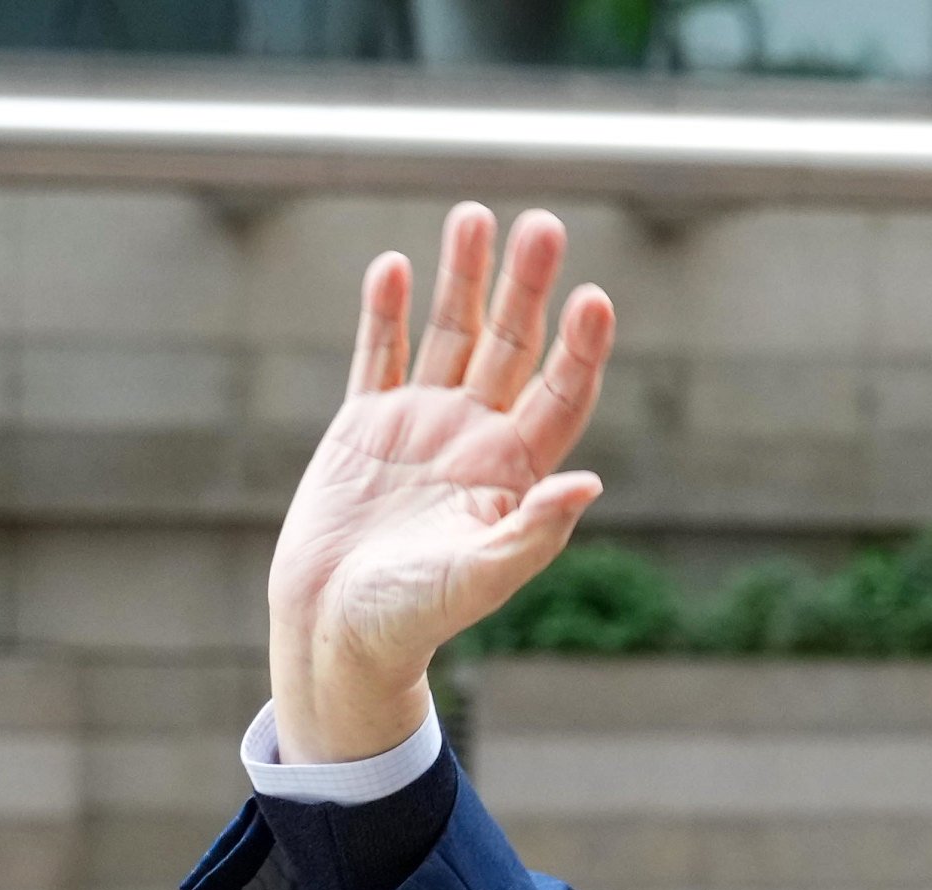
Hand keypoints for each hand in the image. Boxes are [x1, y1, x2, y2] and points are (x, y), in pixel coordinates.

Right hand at [266, 202, 614, 763]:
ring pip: (450, 336)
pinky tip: (397, 267)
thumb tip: (590, 483)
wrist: (336, 632)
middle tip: (544, 226)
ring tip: (474, 216)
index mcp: (514, 474)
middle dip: (526, 288)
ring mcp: (420, 426)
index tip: (595, 299)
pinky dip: (387, 312)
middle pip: (511, 347)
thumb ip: (533, 531)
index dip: (580, 349)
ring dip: (462, 279)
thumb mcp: (479, 577)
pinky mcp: (363, 425)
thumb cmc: (414, 618)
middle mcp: (475, 440)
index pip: (561, 396)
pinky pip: (379, 355)